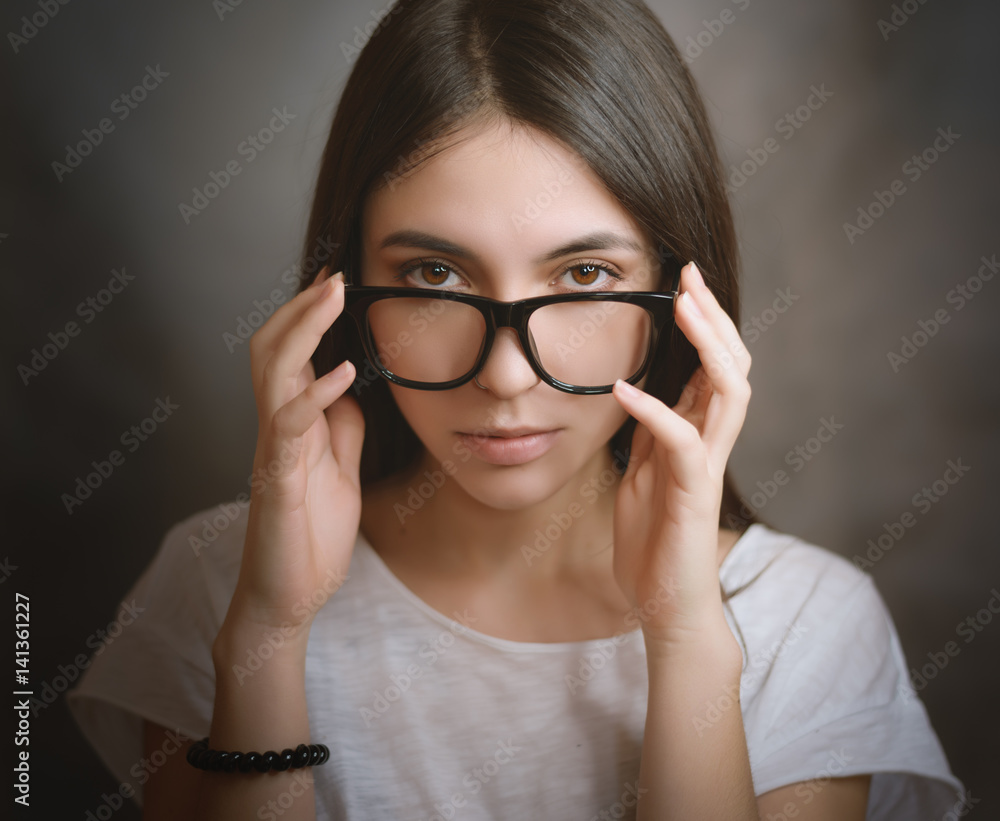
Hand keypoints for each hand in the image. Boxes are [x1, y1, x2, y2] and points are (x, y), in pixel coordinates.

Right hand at [225, 269, 364, 636]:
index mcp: (293, 424)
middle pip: (272, 349)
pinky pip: (290, 426)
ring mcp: (274, 452)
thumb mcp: (340, 470)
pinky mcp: (279, 480)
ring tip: (332, 296)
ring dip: (304, 330)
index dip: (309, 315)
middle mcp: (276, 429)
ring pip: (273, 373)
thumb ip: (341, 428)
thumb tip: (351, 389)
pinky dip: (315, 393)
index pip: (291, 355)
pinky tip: (344, 371)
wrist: (290, 597)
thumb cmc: (310, 536)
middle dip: (302, 308)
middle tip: (335, 274)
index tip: (338, 280)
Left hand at [611, 261, 750, 647]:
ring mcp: (708, 467)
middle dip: (713, 319)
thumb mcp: (644, 473)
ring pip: (729, 393)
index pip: (713, 367)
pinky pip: (684, 442)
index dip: (703, 324)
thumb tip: (643, 390)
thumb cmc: (654, 541)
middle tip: (689, 276)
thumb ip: (652, 433)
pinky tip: (624, 388)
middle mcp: (712, 444)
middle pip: (733, 366)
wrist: (664, 604)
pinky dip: (655, 410)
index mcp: (698, 436)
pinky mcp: (695, 494)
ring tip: (682, 308)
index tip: (681, 282)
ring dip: (707, 346)